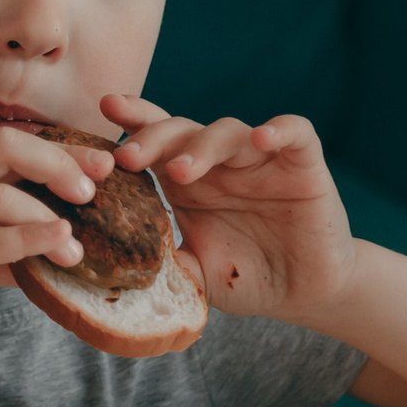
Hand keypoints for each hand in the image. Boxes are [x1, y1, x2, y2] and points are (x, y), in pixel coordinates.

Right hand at [0, 125, 110, 338]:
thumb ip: (1, 244)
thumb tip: (58, 252)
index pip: (8, 143)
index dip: (61, 149)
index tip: (102, 164)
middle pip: (5, 147)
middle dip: (58, 163)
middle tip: (93, 191)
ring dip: (48, 217)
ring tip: (76, 245)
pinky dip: (26, 240)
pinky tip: (56, 244)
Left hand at [100, 95, 355, 320]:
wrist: (304, 295)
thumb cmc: (243, 278)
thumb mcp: (192, 274)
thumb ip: (159, 263)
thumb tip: (110, 267)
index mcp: (185, 182)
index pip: (154, 141)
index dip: (132, 123)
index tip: (103, 111)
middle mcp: (219, 164)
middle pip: (181, 130)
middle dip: (151, 137)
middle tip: (126, 157)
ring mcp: (261, 161)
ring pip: (228, 130)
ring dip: (201, 145)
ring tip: (179, 170)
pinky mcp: (304, 167)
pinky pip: (296, 133)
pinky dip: (279, 129)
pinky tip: (261, 138)